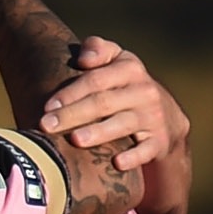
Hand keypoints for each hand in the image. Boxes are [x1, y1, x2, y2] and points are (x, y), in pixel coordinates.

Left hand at [41, 38, 185, 169]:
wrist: (167, 119)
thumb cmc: (125, 88)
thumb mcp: (117, 62)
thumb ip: (97, 50)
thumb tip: (82, 58)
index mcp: (129, 69)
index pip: (95, 79)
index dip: (70, 92)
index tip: (47, 106)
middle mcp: (143, 91)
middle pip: (103, 102)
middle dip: (73, 114)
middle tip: (46, 125)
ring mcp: (153, 117)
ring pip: (122, 124)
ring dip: (98, 132)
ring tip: (75, 140)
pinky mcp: (160, 141)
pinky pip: (146, 150)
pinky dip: (133, 157)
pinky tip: (116, 163)